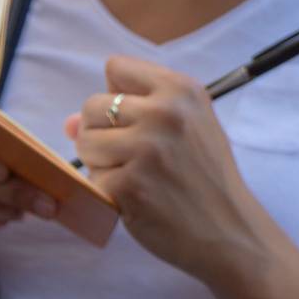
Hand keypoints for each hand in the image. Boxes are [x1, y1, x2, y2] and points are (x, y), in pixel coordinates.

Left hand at [68, 56, 276, 282]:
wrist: (230, 232)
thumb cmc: (206, 178)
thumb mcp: (188, 128)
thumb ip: (134, 111)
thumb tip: (68, 122)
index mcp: (182, 90)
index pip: (116, 67)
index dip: (117, 96)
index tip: (138, 121)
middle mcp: (165, 113)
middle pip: (92, 105)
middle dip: (102, 131)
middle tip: (134, 156)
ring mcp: (146, 149)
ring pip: (84, 141)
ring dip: (100, 162)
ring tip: (135, 176)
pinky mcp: (129, 185)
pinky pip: (92, 178)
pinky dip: (107, 191)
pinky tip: (137, 198)